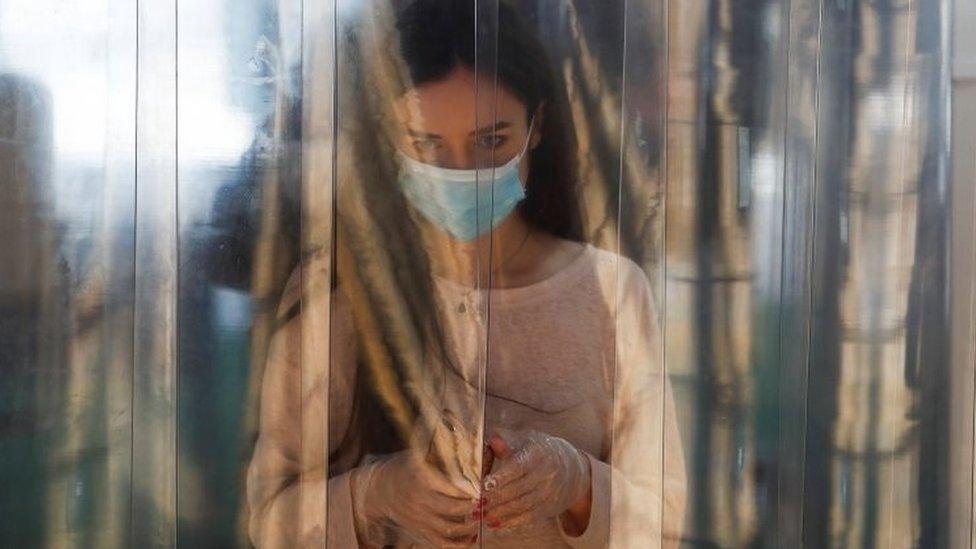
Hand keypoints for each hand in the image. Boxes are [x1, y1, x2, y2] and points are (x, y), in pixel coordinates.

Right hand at [352, 451, 480, 546]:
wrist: (380, 488)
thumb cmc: (408, 466)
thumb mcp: (424, 452)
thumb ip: (449, 449)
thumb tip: (478, 442)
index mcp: (422, 476)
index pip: (450, 484)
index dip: (470, 487)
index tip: (483, 486)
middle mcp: (419, 499)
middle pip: (451, 508)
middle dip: (473, 507)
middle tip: (486, 501)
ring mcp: (418, 517)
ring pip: (448, 529)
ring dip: (469, 526)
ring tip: (481, 517)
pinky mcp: (419, 530)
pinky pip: (440, 543)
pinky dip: (458, 545)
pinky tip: (471, 537)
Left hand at [479, 429, 591, 530]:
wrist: (571, 467)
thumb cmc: (539, 452)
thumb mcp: (526, 441)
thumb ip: (507, 442)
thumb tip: (494, 439)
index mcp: (539, 453)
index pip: (518, 466)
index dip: (501, 477)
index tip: (484, 485)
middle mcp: (547, 473)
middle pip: (520, 489)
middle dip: (496, 498)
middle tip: (476, 504)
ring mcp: (550, 491)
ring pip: (524, 505)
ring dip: (501, 512)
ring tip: (482, 515)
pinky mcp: (551, 506)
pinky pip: (530, 516)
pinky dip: (512, 521)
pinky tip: (496, 523)